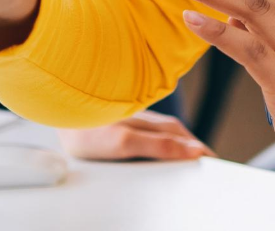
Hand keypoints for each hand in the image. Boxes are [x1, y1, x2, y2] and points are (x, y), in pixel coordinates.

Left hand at [56, 111, 212, 161]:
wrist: (57, 109)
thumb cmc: (86, 128)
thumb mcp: (124, 141)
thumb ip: (158, 145)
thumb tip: (192, 150)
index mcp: (154, 124)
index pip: (187, 141)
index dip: (202, 154)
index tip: (216, 166)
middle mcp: (148, 120)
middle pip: (179, 136)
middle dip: (195, 149)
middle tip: (209, 164)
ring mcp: (135, 120)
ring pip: (166, 133)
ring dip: (180, 145)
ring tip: (190, 157)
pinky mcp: (123, 123)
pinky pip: (151, 133)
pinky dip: (162, 142)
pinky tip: (158, 146)